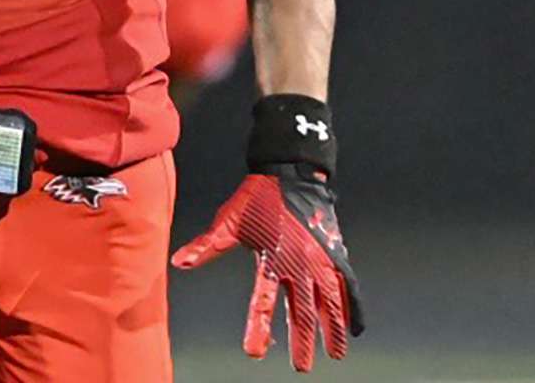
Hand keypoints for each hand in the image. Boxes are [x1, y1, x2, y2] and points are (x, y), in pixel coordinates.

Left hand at [173, 164, 363, 371]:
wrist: (292, 171)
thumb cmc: (258, 197)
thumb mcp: (230, 222)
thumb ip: (207, 246)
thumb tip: (179, 262)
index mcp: (272, 257)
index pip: (263, 300)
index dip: (259, 328)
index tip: (255, 352)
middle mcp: (300, 260)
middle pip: (303, 309)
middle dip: (303, 340)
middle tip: (301, 366)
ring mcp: (321, 257)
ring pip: (330, 301)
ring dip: (332, 328)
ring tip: (335, 353)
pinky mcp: (335, 252)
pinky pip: (348, 285)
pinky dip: (353, 306)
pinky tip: (355, 326)